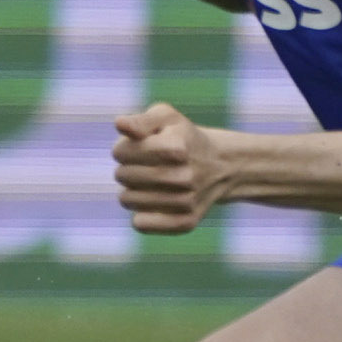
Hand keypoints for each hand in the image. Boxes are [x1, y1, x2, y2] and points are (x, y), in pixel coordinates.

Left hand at [112, 99, 230, 235]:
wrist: (221, 166)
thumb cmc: (182, 138)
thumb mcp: (166, 117)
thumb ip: (140, 120)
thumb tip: (120, 124)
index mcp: (176, 148)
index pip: (121, 152)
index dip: (123, 148)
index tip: (138, 147)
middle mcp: (184, 177)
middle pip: (122, 176)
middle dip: (126, 168)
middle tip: (144, 165)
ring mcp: (186, 202)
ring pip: (127, 200)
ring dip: (131, 190)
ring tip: (149, 182)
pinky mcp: (186, 222)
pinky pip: (141, 224)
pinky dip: (140, 214)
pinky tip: (152, 202)